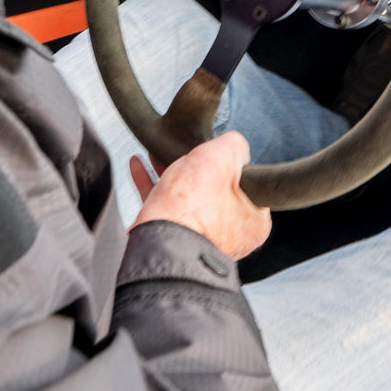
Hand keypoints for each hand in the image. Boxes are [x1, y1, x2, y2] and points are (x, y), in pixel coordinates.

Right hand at [129, 131, 270, 260]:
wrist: (159, 245)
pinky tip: (138, 166)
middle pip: (214, 189)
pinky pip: (167, 208)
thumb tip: (235, 146)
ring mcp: (202, 239)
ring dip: (170, 173)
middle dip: (195, 167)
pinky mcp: (176, 239)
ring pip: (188, 198)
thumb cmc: (193, 206)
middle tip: (185, 151)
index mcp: (253, 220)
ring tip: (155, 153)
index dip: (230, 163)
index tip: (216, 153)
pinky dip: (153, 186)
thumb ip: (235, 145)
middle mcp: (231, 235)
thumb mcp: (222, 157)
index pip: (247, 182)